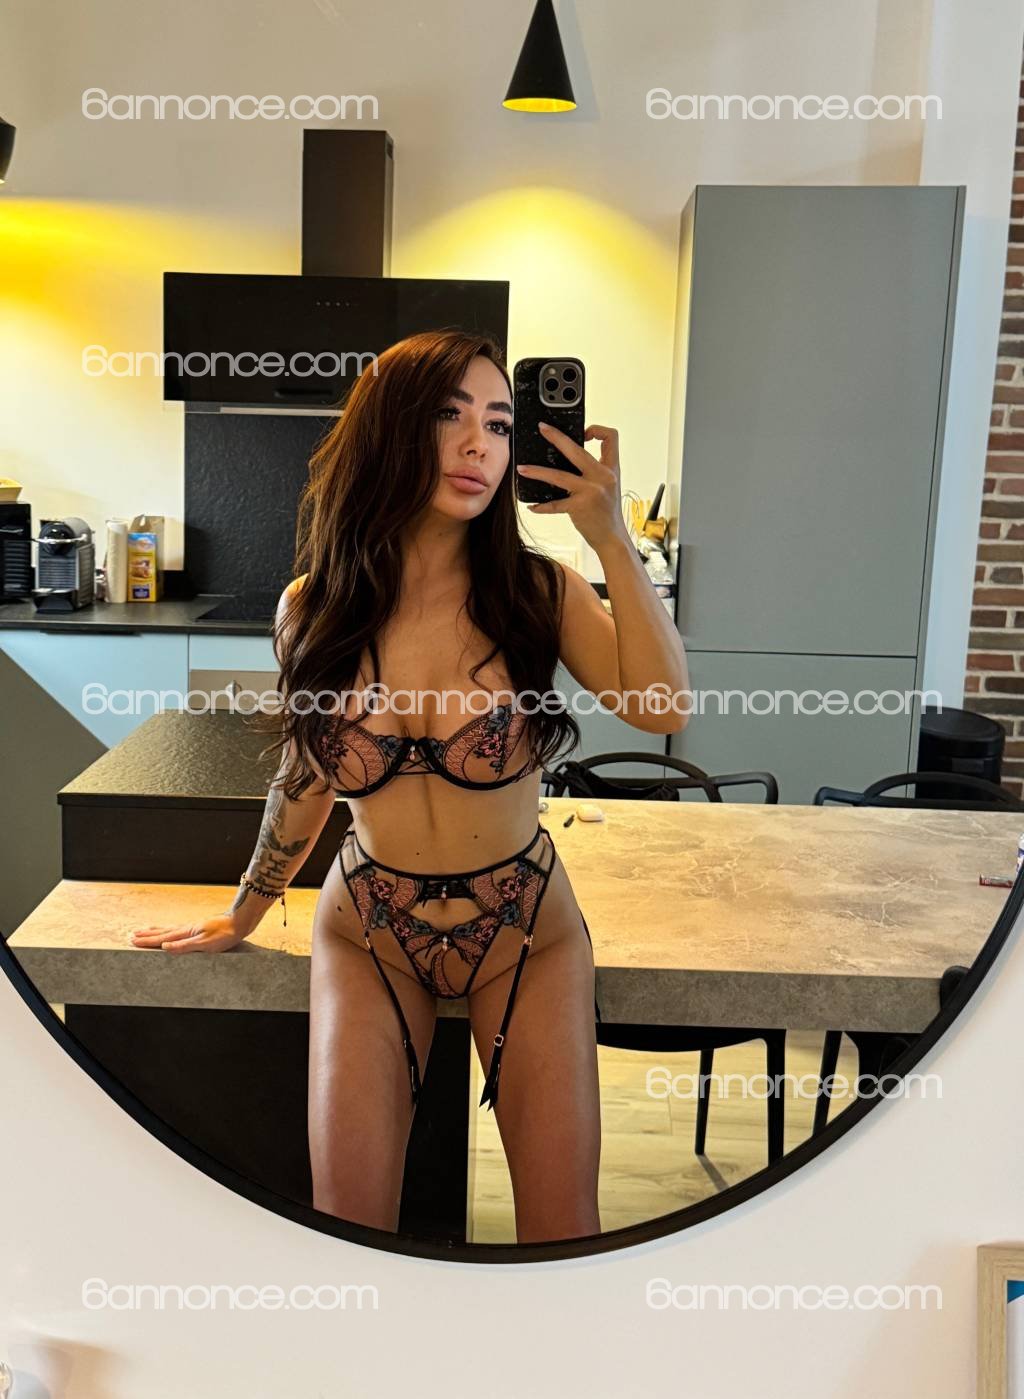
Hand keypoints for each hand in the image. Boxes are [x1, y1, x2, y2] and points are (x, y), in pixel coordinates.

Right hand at [129, 912, 246, 953]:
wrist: (238, 923)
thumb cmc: (224, 935)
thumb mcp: (204, 944)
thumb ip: (184, 946)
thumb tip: (164, 946)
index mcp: (186, 933)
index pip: (162, 938)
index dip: (147, 940)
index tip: (133, 940)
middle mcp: (186, 928)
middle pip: (162, 932)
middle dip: (147, 935)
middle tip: (132, 935)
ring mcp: (192, 927)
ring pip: (169, 929)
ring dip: (156, 930)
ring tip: (145, 929)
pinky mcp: (198, 927)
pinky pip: (177, 928)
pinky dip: (168, 929)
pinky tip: (171, 930)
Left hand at [516, 423, 630, 550]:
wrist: (612, 538)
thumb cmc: (606, 512)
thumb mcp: (607, 486)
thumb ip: (594, 471)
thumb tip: (566, 458)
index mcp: (611, 468)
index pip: (610, 437)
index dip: (597, 429)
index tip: (583, 433)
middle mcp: (603, 476)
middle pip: (577, 450)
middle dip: (557, 436)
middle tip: (541, 428)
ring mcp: (591, 491)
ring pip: (558, 475)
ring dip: (537, 472)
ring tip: (521, 469)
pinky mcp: (580, 507)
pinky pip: (555, 504)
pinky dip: (541, 506)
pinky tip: (532, 507)